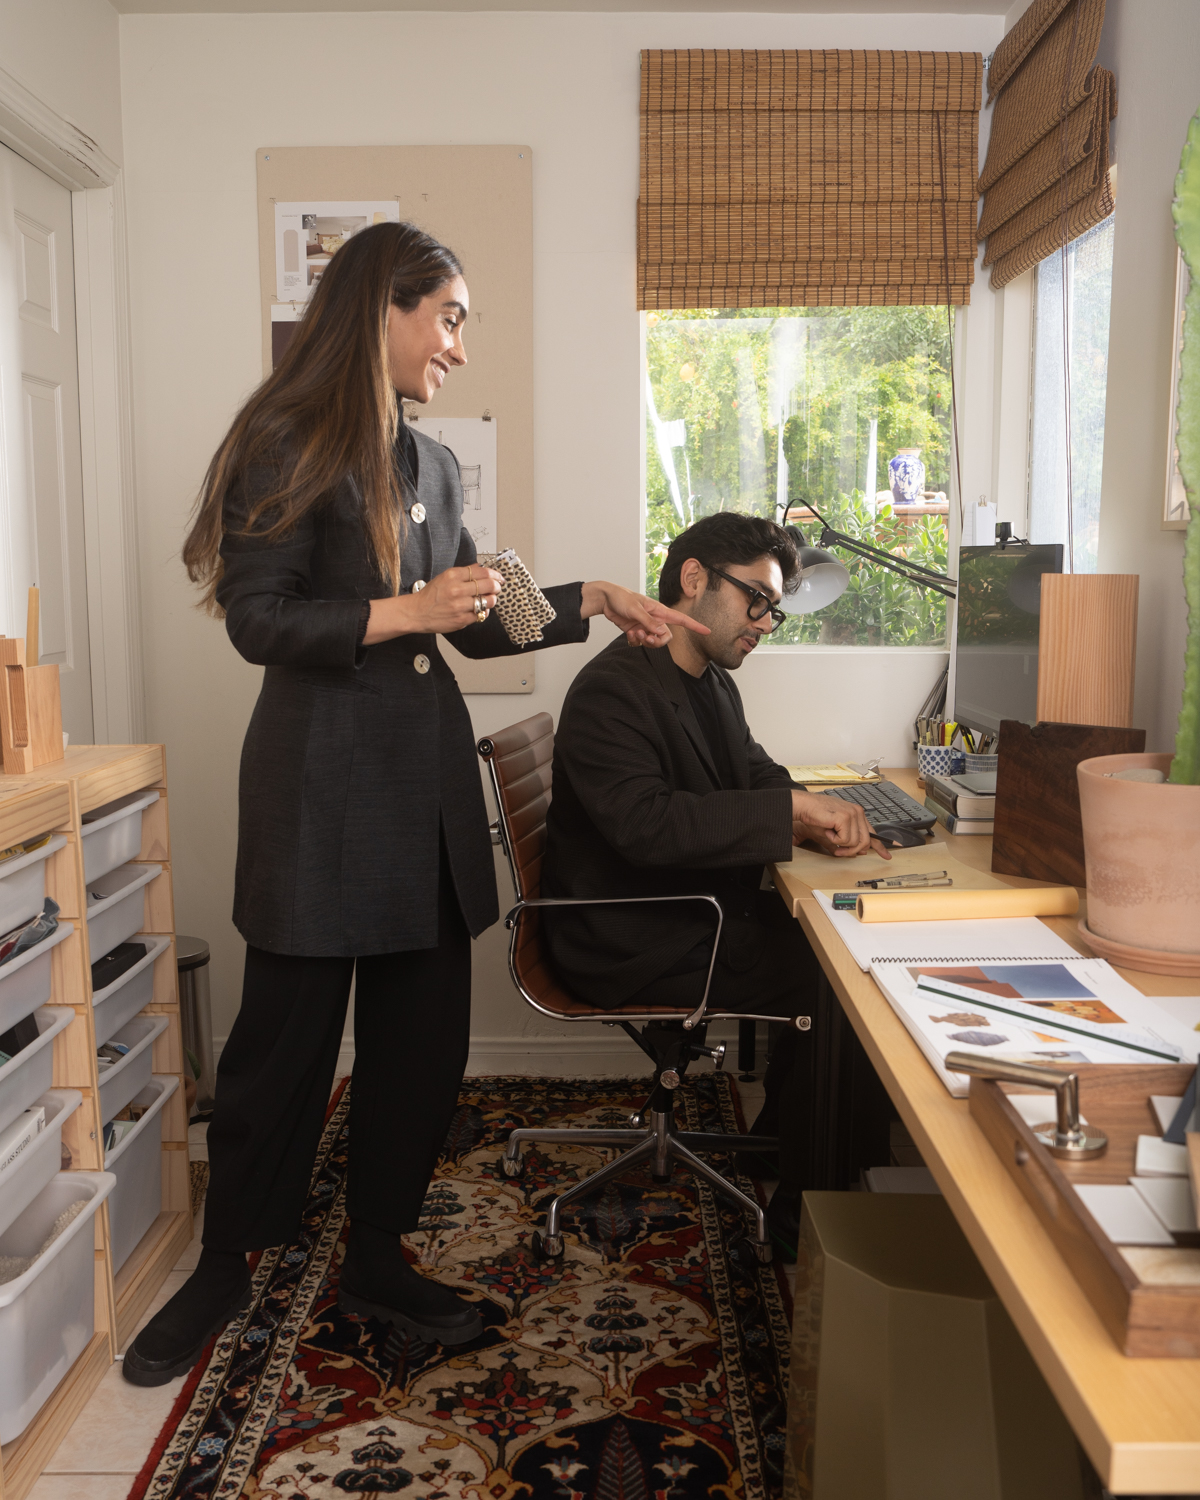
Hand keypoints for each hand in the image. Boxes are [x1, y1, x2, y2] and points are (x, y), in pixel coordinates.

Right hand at [363, 565, 503, 643]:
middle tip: (497, 587)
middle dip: (497, 586)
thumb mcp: (445, 577)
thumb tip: (481, 568)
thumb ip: (464, 572)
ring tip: (489, 599)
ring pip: (488, 601)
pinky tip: (478, 609)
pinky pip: (481, 614)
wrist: (417, 612)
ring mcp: (460, 606)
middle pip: (489, 585)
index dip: (495, 574)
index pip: (483, 572)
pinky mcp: (462, 619)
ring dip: (492, 600)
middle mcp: (457, 590)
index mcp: (453, 575)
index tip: (499, 577)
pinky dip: (483, 611)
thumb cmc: (431, 595)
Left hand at [580, 581, 710, 647]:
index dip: (695, 625)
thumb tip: (662, 632)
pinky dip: (635, 641)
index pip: (681, 619)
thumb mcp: (635, 609)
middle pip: (666, 637)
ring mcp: (646, 626)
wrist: (605, 600)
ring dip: (645, 641)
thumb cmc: (621, 598)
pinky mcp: (637, 631)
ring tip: (635, 633)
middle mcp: (655, 619)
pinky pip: (641, 643)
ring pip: (654, 642)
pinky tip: (629, 634)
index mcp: (659, 611)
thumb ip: (649, 622)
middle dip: (657, 642)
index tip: (707, 631)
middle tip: (645, 637)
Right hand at [790, 790, 892, 859]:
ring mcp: (853, 814)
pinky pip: (845, 840)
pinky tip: (827, 830)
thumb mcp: (835, 831)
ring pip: (855, 842)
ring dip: (840, 844)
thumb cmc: (816, 816)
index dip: (880, 847)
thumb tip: (861, 851)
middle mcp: (858, 812)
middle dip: (851, 851)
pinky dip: (834, 840)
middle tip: (838, 852)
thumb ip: (849, 840)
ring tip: (829, 834)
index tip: (887, 856)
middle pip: (865, 841)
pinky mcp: (845, 818)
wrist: (804, 806)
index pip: (872, 833)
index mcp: (857, 814)